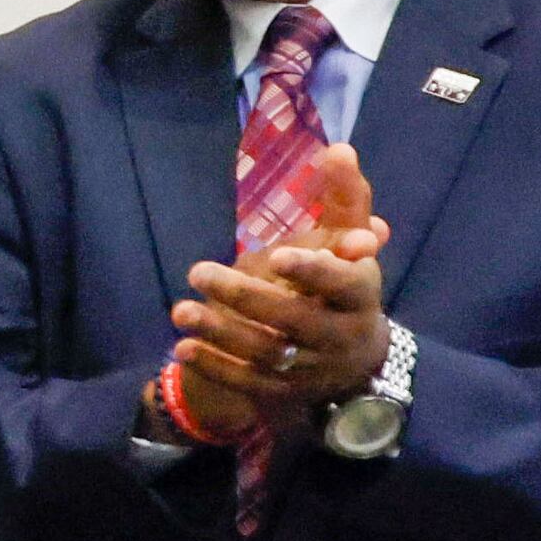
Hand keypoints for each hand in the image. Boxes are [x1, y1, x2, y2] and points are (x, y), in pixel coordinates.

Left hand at [168, 144, 388, 424]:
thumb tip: (338, 148)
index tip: (280, 254)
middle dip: (245, 296)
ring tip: (180, 309)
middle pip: (293, 318)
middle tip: (197, 271)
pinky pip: (247, 382)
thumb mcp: (351, 245)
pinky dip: (214, 365)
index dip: (314, 271)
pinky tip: (183, 346)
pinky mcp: (283, 392)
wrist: (352, 362)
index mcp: (360, 296)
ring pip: (264, 352)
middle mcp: (339, 336)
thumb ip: (344, 199)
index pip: (343, 284)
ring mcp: (310, 369)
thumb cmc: (343, 287)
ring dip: (219, 331)